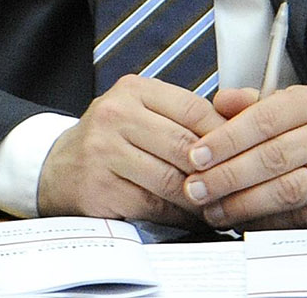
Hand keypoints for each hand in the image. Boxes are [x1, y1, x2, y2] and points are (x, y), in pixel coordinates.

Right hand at [37, 75, 225, 224]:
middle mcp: (114, 115)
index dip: (225, 135)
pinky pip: (155, 206)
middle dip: (216, 171)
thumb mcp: (144, 111)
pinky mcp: (100, 187)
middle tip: (238, 186)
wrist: (57, 167)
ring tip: (219, 204)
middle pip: (184, 146)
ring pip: (172, 180)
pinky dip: (180, 216)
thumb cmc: (112, 140)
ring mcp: (103, 151)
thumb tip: (249, 108)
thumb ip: (190, 112)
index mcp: (133, 90)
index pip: (193, 109)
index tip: (243, 153)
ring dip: (201, 198)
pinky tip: (191, 216)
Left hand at [180, 85, 306, 228]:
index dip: (226, 140)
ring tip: (214, 209)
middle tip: (197, 188)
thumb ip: (250, 102)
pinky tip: (242, 221)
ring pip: (287, 191)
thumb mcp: (289, 103)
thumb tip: (218, 102)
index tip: (197, 155)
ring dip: (244, 204)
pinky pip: (299, 217)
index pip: (264, 120)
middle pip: (273, 158)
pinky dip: (266, 222)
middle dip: (227, 176)